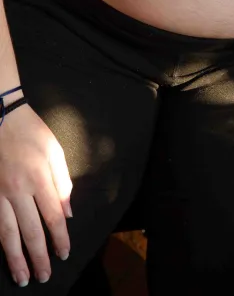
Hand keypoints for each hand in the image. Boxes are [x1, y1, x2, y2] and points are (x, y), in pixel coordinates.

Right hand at [0, 104, 71, 286]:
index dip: (59, 239)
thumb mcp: (55, 151)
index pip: (53, 217)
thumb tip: (67, 213)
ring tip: (22, 277)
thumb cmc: (32, 132)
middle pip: (30, 232)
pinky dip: (0, 241)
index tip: (64, 254)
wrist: (0, 117)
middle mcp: (19, 191)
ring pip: (7, 234)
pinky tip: (5, 252)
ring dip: (16, 258)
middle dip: (38, 257)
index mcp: (40, 178)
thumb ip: (62, 182)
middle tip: (44, 276)